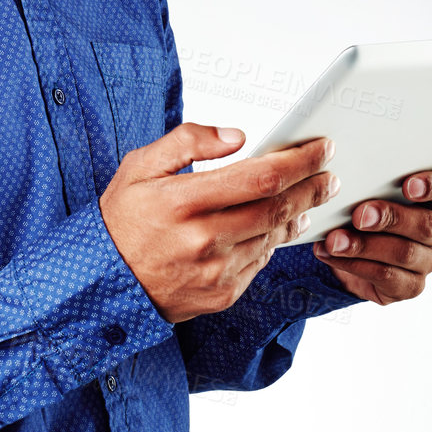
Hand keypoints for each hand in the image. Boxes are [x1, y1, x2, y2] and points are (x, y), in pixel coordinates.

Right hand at [98, 124, 337, 324]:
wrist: (102, 283)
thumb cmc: (121, 219)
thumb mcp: (140, 166)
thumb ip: (188, 142)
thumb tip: (237, 137)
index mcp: (182, 201)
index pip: (260, 176)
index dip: (299, 160)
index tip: (320, 148)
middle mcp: (203, 239)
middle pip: (277, 207)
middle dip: (312, 186)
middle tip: (329, 173)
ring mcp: (215, 271)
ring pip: (273, 236)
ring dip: (298, 214)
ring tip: (309, 196)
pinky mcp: (221, 294)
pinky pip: (260, 262)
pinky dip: (274, 241)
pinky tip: (279, 225)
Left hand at [311, 139, 431, 304]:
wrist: (350, 246)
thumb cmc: (367, 201)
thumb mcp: (375, 177)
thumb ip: (394, 155)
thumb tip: (430, 131)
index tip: (409, 184)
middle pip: (427, 224)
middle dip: (391, 218)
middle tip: (359, 214)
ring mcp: (426, 259)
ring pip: (404, 254)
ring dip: (365, 245)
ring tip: (334, 239)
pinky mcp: (409, 285)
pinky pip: (386, 277)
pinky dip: (355, 265)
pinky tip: (331, 253)